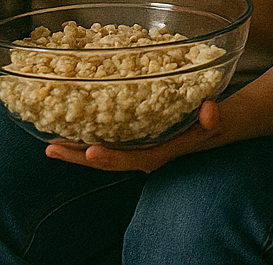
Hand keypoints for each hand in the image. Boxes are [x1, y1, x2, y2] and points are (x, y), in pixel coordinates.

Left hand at [44, 100, 222, 172]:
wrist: (221, 123)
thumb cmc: (217, 120)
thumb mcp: (219, 118)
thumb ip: (215, 118)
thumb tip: (210, 111)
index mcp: (165, 152)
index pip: (135, 160)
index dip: (112, 158)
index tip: (91, 152)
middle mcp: (148, 152)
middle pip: (109, 160)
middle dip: (79, 157)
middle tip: (51, 149)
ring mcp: (140, 146)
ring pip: (104, 151)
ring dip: (77, 148)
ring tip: (50, 142)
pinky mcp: (136, 136)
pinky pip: (108, 139)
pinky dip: (88, 134)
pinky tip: (70, 125)